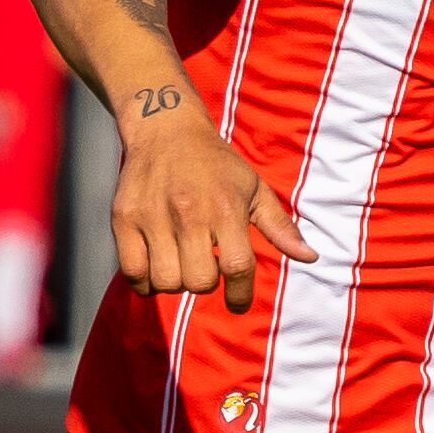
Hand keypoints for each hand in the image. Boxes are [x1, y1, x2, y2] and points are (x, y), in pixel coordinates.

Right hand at [110, 105, 312, 313]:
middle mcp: (189, 213)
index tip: (238, 302)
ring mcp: (153, 216)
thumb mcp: (255, 189)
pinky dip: (145, 282)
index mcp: (226, 208)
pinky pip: (132, 272)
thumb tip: (310, 258)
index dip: (241, 294)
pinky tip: (156, 268)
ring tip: (180, 264)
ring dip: (176, 283)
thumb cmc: (217, 165)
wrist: (166, 130)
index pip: (237, 267)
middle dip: (206, 285)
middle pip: (198, 281)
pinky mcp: (124, 218)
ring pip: (165, 281)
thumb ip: (280, 227)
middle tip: (204, 268)